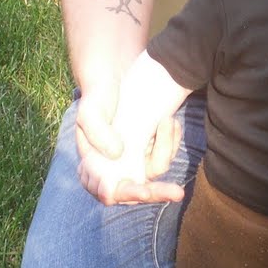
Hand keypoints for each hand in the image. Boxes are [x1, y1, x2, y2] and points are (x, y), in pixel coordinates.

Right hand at [75, 80, 184, 206]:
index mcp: (94, 166)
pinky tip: (169, 121)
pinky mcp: (151, 147)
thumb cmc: (98, 94)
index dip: (128, 193)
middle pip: (138, 190)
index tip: (145, 192)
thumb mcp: (90, 110)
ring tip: (166, 120)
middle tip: (176, 193)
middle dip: (158, 191)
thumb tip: (117, 154)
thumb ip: (96, 132)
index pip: (109, 191)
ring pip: (157, 168)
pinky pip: (167, 153)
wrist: (116, 73)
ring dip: (166, 145)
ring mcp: (135, 157)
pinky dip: (171, 139)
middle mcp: (116, 167)